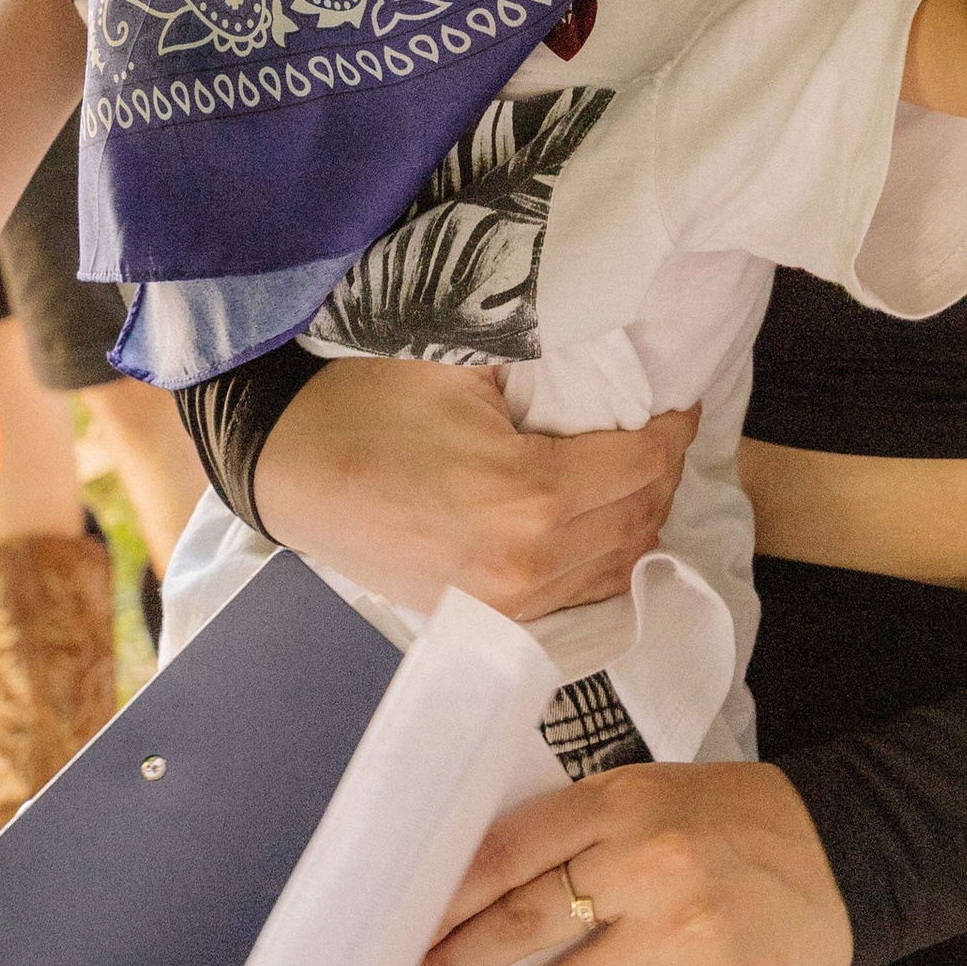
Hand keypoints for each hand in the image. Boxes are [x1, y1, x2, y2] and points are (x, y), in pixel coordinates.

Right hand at [250, 358, 696, 620]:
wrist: (288, 470)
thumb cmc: (364, 402)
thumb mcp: (458, 361)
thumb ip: (544, 361)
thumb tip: (610, 345)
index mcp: (531, 495)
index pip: (644, 463)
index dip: (673, 425)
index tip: (678, 394)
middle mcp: (531, 564)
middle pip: (643, 517)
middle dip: (662, 467)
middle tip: (659, 422)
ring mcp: (511, 604)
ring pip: (620, 564)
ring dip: (639, 513)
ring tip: (634, 464)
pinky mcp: (490, 619)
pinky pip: (581, 594)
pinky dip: (605, 554)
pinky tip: (598, 516)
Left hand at [400, 759, 853, 965]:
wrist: (839, 852)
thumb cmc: (730, 817)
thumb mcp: (649, 793)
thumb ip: (579, 830)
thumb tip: (487, 886)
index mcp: (621, 799)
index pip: (511, 849)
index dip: (451, 896)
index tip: (407, 927)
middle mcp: (646, 860)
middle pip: (527, 919)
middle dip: (458, 965)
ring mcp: (681, 929)